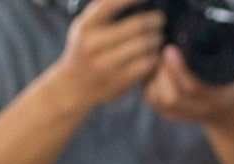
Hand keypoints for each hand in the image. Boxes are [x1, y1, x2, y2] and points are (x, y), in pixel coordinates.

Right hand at [49, 0, 164, 111]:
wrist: (74, 85)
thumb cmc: (85, 50)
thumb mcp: (85, 28)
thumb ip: (103, 13)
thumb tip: (132, 0)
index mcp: (86, 26)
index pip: (111, 4)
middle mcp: (94, 43)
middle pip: (137, 26)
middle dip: (154, 21)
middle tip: (160, 20)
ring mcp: (107, 63)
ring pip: (145, 45)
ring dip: (157, 39)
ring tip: (158, 36)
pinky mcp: (120, 80)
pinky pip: (148, 64)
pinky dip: (156, 56)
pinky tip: (155, 53)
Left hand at [144, 45, 233, 125]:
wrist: (229, 105)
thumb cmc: (233, 73)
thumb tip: (227, 22)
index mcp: (218, 98)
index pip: (193, 88)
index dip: (178, 69)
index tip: (170, 48)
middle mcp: (200, 110)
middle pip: (172, 97)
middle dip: (162, 72)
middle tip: (161, 50)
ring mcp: (183, 114)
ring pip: (158, 98)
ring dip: (154, 77)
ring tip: (159, 58)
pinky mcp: (168, 113)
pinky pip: (151, 98)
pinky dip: (148, 81)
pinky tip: (155, 67)